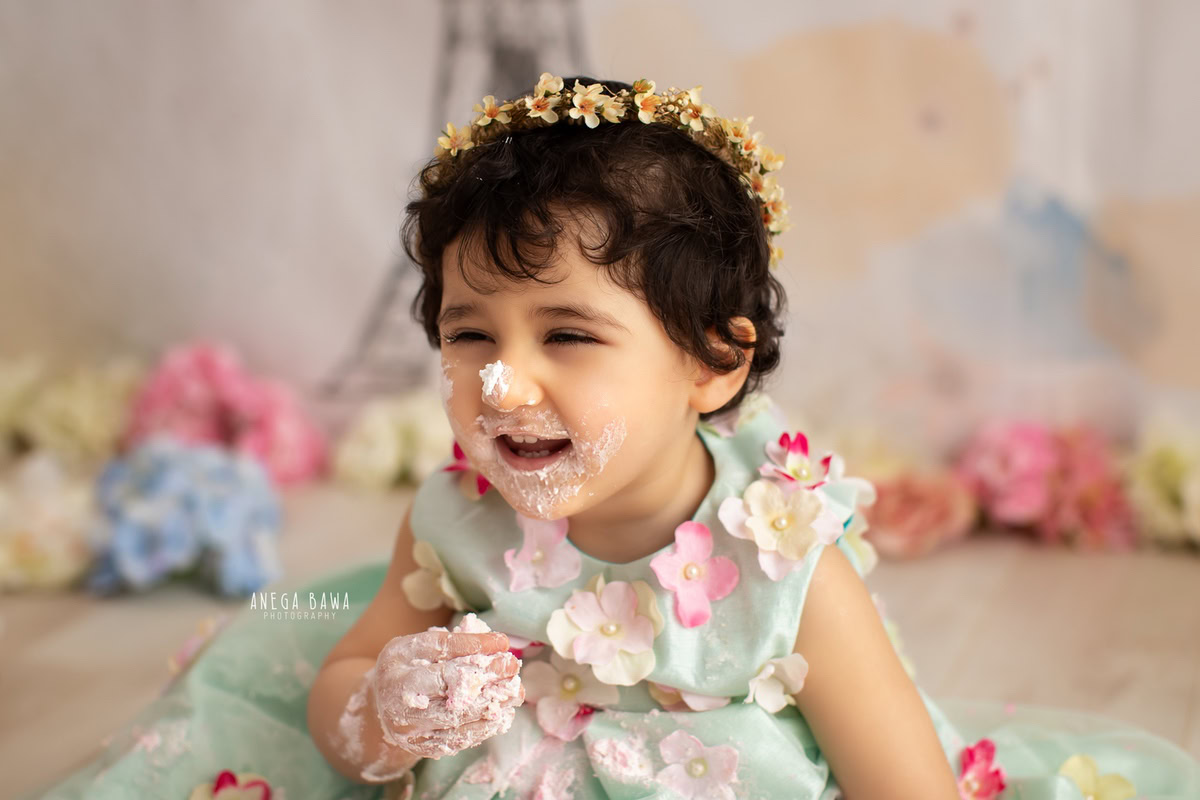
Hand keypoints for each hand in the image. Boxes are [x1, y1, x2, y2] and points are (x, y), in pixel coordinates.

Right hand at [371, 626, 523, 758]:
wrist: (379, 708)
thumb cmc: (405, 668)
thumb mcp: (418, 647)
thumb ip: (453, 642)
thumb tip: (498, 642)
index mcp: (396, 669)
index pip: (441, 658)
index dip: (474, 649)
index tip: (504, 645)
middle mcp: (399, 703)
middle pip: (452, 695)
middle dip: (488, 679)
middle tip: (514, 667)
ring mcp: (410, 731)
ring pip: (459, 720)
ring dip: (493, 706)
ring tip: (515, 692)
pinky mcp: (423, 748)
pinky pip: (459, 739)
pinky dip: (484, 726)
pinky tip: (501, 713)